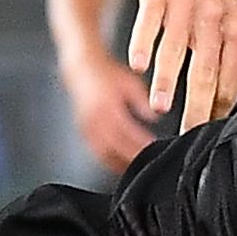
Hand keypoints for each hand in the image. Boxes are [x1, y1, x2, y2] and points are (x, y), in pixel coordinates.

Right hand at [62, 50, 160, 174]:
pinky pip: (96, 152)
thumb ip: (143, 102)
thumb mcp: (131, 83)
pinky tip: (120, 163)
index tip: (155, 149)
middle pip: (116, 150)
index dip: (142, 145)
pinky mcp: (83, 132)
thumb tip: (155, 117)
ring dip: (120, 164)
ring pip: (104, 155)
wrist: (81, 67)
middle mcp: (94, 120)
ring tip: (135, 167)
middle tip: (148, 164)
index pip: (128, 134)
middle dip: (132, 159)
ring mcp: (87, 128)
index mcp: (108, 108)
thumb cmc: (106, 73)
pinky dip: (109, 161)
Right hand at [127, 0, 236, 132]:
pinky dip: (143, 42)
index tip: (208, 136)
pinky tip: (138, 65)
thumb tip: (223, 104)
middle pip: (205, 70)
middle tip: (187, 136)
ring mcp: (184, 4)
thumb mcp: (236, 18)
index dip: (218, 109)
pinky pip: (150, 20)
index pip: (230, 79)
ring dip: (166, 79)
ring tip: (160, 108)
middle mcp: (213, 19)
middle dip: (196, 106)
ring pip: (176, 48)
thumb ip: (229, 58)